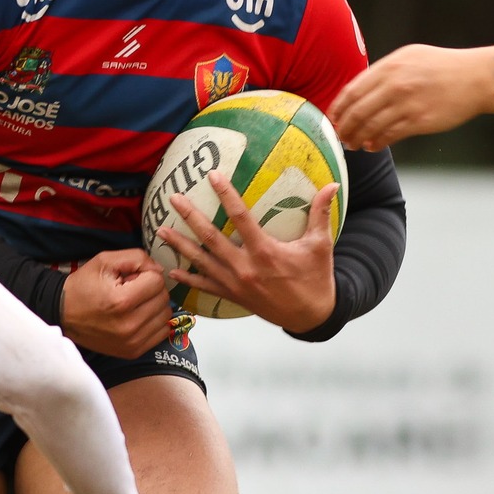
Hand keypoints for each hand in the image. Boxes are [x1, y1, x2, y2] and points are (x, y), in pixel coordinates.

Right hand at [61, 249, 173, 358]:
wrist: (64, 314)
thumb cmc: (83, 286)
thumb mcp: (105, 261)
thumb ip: (136, 258)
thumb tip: (159, 269)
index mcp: (122, 301)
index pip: (157, 280)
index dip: (146, 273)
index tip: (132, 277)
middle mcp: (129, 324)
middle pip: (163, 298)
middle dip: (151, 289)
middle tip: (132, 289)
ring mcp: (132, 341)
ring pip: (165, 315)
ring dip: (154, 305)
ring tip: (134, 303)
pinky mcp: (133, 351)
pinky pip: (162, 332)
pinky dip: (154, 322)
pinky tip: (139, 316)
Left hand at [157, 175, 337, 332]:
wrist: (311, 317)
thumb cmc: (316, 279)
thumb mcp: (321, 246)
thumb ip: (320, 214)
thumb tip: (333, 185)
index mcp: (265, 251)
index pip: (240, 217)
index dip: (226, 195)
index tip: (212, 176)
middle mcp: (245, 267)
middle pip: (211, 238)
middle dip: (190, 217)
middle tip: (173, 199)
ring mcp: (236, 284)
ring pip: (201, 262)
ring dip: (180, 245)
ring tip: (160, 230)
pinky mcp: (234, 297)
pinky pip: (206, 287)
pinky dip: (188, 279)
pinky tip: (171, 270)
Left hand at [329, 43, 481, 151]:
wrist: (475, 77)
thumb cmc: (442, 67)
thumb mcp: (409, 57)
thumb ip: (384, 72)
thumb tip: (360, 90)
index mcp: (389, 67)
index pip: (352, 91)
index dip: (338, 108)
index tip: (333, 118)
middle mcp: (395, 84)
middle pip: (357, 112)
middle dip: (344, 128)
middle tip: (340, 137)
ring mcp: (407, 104)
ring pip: (371, 127)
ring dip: (358, 139)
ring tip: (353, 145)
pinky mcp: (420, 121)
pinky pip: (390, 136)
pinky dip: (377, 143)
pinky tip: (373, 146)